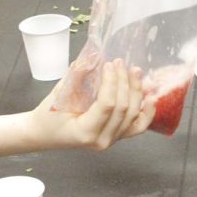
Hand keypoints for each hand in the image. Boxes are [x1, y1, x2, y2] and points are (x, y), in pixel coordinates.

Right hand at [33, 59, 154, 150]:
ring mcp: (111, 140)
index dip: (111, 82)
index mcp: (85, 132)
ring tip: (135, 71)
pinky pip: (138, 127)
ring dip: (137, 91)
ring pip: (133, 115)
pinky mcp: (117, 136)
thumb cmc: (49, 115)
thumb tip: (96, 56)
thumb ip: (78, 75)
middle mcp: (101, 140)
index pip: (107, 105)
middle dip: (124, 82)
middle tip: (121, 62)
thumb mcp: (59, 93)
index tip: (109, 64)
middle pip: (123, 109)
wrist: (44, 133)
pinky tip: (152, 97)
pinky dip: (148, 112)